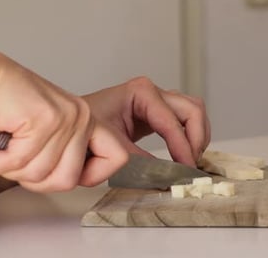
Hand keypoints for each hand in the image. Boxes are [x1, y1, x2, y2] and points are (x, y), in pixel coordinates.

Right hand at [0, 38, 128, 192]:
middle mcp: (81, 117)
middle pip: (68, 180)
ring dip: (11, 169)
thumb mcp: (43, 136)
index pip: (118, 158)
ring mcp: (66, 118)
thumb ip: (60, 157)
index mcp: (86, 120)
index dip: (92, 176)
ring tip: (1, 148)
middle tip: (15, 161)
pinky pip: (20, 162)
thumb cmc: (3, 108)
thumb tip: (67, 183)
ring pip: (41, 175)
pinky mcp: (45, 119)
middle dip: (34, 180)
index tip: (60, 172)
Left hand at [82, 77, 209, 165]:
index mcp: (140, 92)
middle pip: (192, 109)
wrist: (70, 128)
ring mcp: (156, 101)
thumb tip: (167, 176)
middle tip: (191, 165)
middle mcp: (151, 92)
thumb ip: (141, 161)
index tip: (185, 169)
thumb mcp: (111, 146)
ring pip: (193, 112)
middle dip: (196, 138)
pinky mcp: (156, 113)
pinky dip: (190, 136)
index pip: (172, 121)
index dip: (182, 147)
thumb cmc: (84, 131)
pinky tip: (184, 155)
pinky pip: (184, 120)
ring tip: (190, 161)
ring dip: (197, 137)